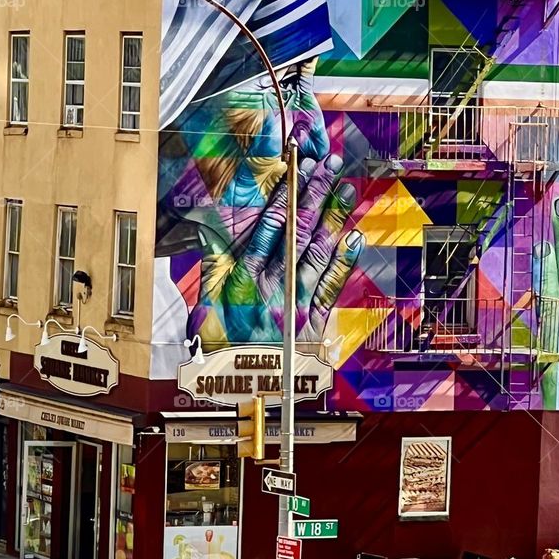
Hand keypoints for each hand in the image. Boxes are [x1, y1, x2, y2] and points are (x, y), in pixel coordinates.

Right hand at [188, 111, 361, 346]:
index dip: (287, 192)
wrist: (245, 395)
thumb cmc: (222, 349)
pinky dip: (344, 261)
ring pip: (318, 252)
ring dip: (333, 218)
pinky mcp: (315, 323)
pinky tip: (354, 237)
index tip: (297, 165)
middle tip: (328, 164)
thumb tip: (212, 232)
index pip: (271, 225)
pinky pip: (332, 286)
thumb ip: (212, 269)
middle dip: (315, 194)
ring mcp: (298, 304)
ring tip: (345, 189)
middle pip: (299, 231)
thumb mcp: (204, 307)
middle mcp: (274, 287)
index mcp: (245, 279)